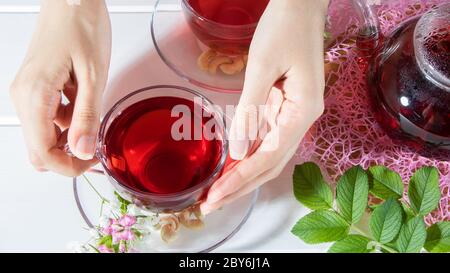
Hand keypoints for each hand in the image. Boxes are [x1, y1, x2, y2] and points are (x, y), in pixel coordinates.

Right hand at [10, 0, 110, 175]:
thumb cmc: (81, 27)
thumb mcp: (93, 75)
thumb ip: (87, 116)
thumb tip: (83, 152)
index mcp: (34, 97)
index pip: (43, 154)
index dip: (70, 167)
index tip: (93, 162)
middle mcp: (23, 98)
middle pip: (39, 149)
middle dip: (69, 155)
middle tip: (96, 143)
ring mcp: (27, 93)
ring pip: (45, 134)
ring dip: (70, 134)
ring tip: (92, 110)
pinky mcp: (35, 88)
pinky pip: (49, 117)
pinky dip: (68, 119)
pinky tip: (83, 98)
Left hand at [201, 0, 328, 213]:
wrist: (300, 5)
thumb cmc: (284, 28)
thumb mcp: (263, 67)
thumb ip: (250, 110)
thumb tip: (236, 151)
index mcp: (302, 112)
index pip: (268, 157)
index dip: (241, 179)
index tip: (216, 195)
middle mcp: (302, 119)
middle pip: (270, 164)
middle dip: (240, 186)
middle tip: (211, 204)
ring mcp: (294, 115)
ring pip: (269, 156)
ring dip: (244, 176)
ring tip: (218, 193)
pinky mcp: (284, 107)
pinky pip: (266, 139)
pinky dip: (247, 156)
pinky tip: (231, 167)